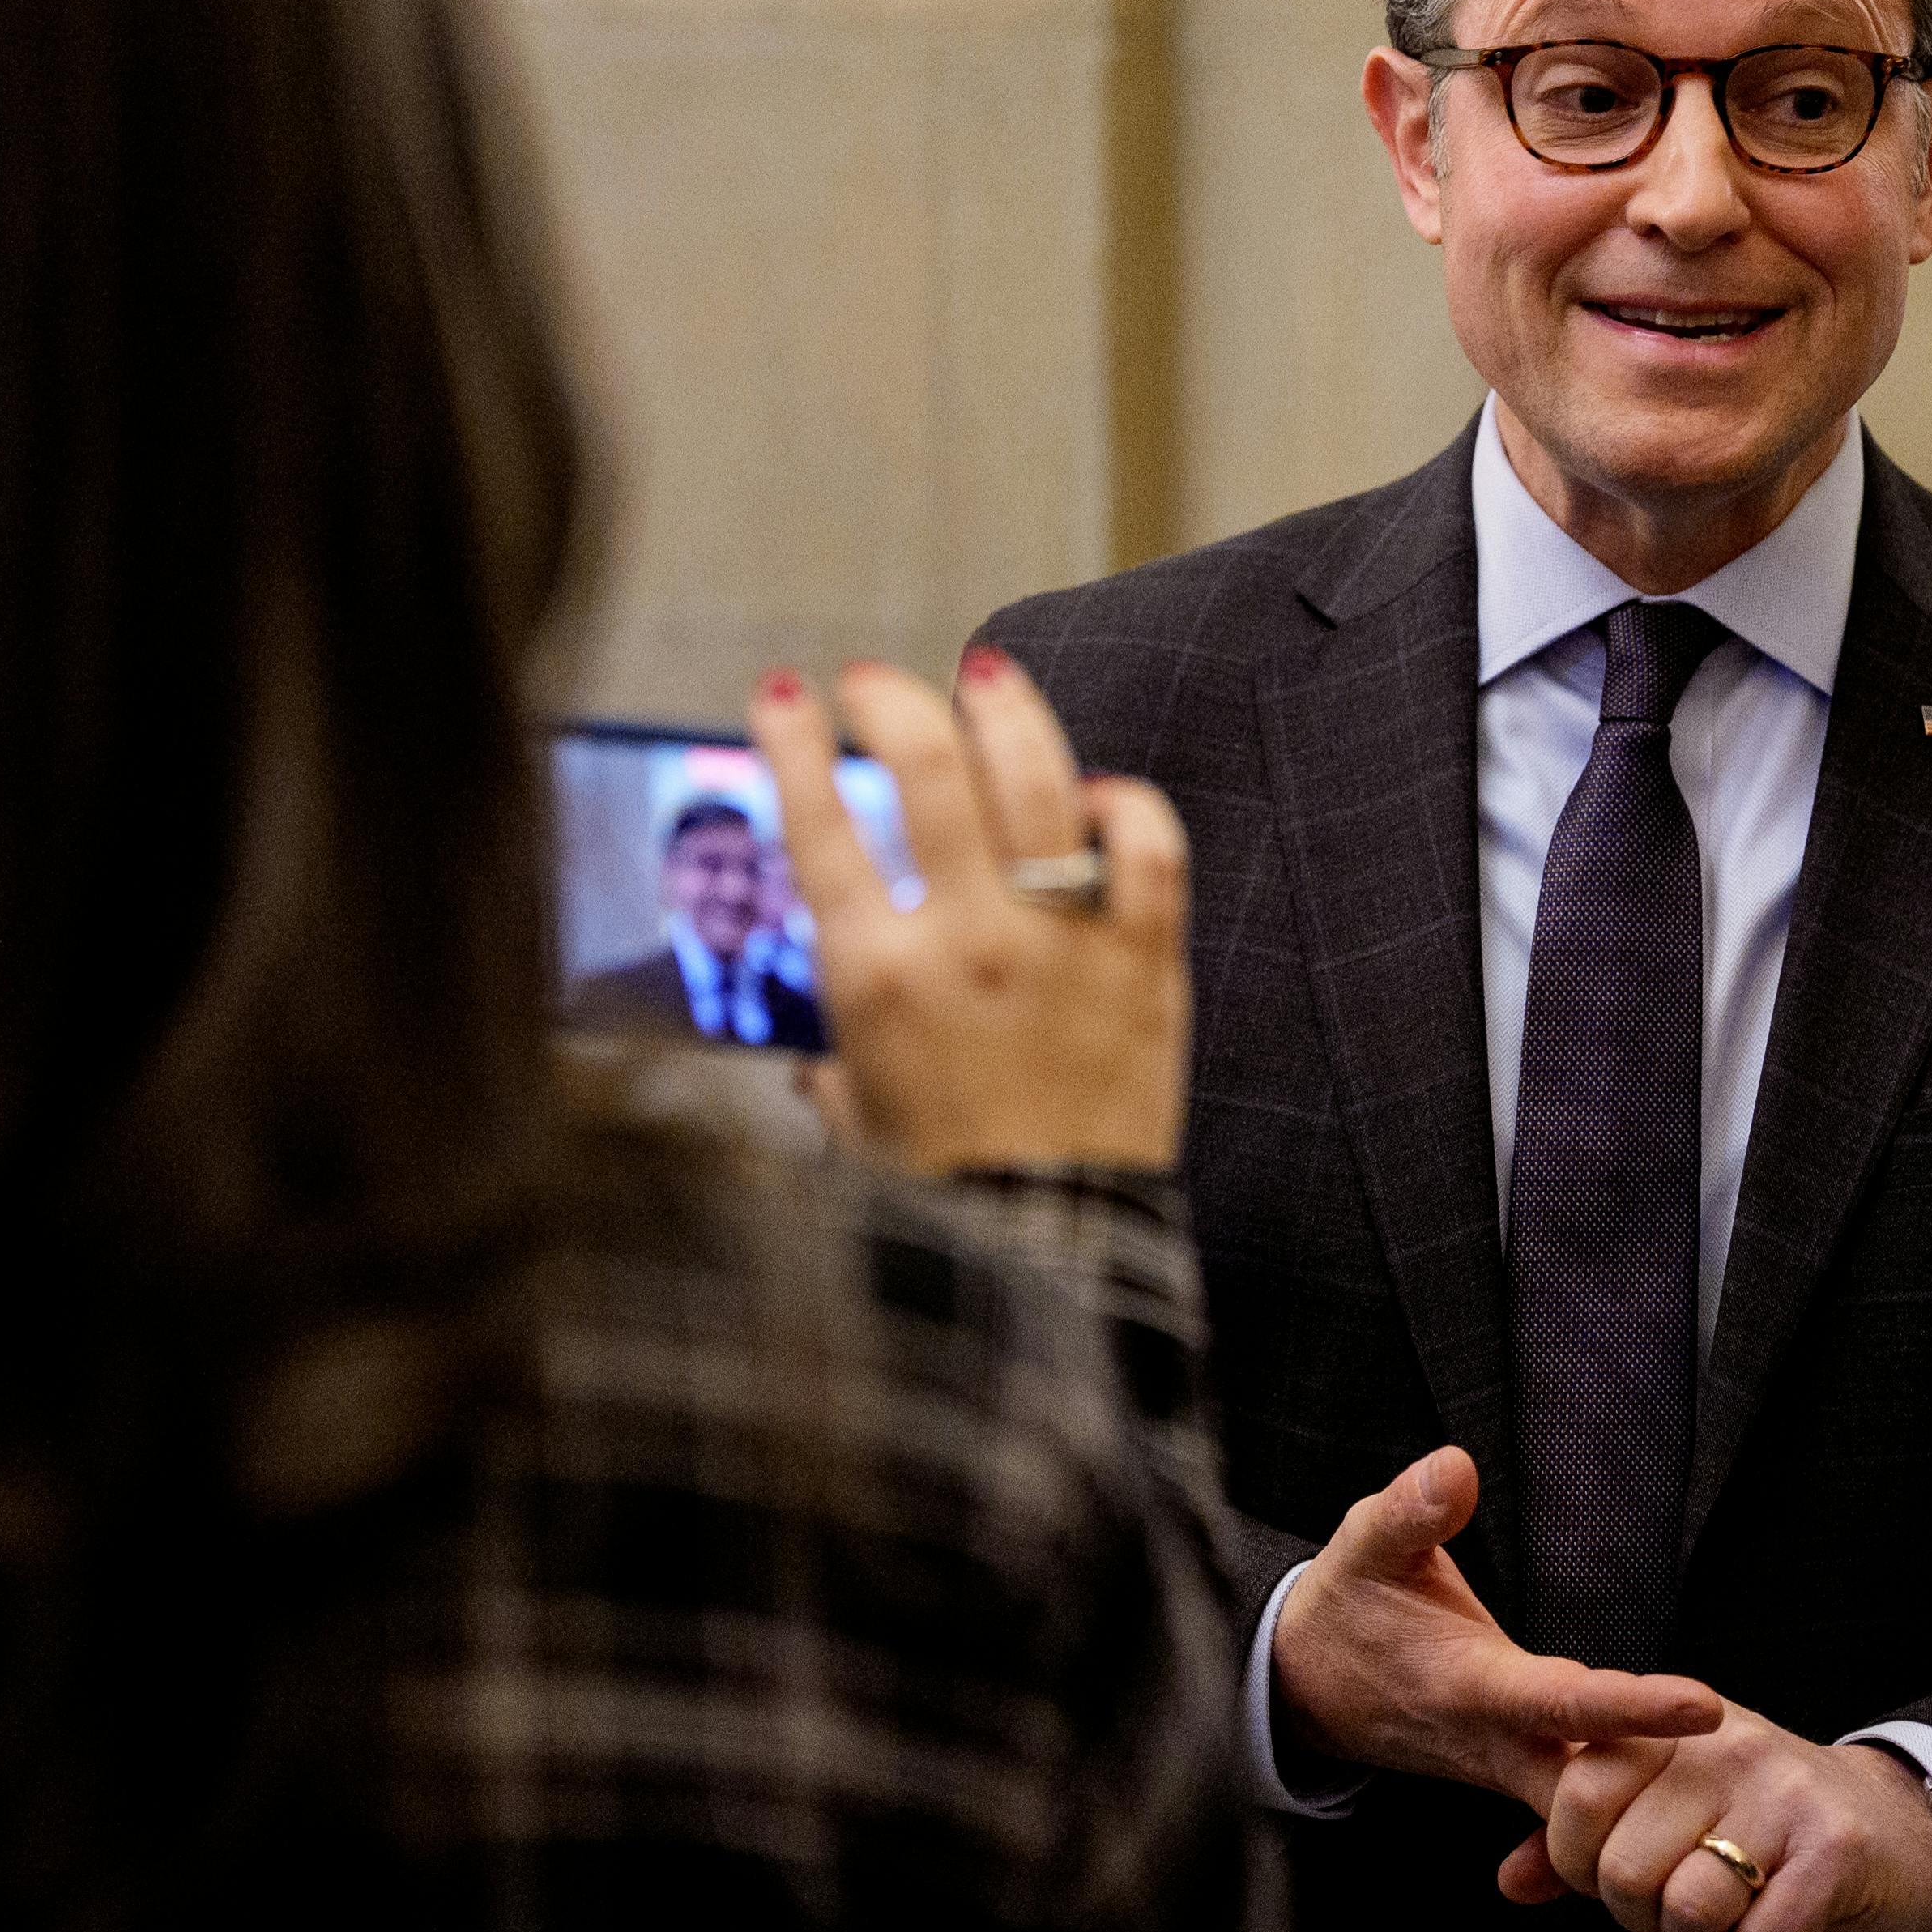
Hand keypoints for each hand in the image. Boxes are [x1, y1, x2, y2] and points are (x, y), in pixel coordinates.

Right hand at [750, 652, 1188, 1169]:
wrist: (1055, 1253)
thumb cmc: (948, 1198)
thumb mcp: (858, 1126)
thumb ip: (834, 1077)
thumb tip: (817, 1071)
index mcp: (874, 976)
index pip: (818, 822)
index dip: (790, 741)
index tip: (782, 696)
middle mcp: (965, 942)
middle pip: (929, 768)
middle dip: (892, 701)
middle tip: (873, 684)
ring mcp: (1061, 943)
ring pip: (1039, 779)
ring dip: (1006, 711)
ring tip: (985, 678)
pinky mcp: (1144, 962)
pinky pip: (1148, 848)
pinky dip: (1126, 806)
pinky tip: (1100, 794)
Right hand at [1271, 1447, 1723, 1803]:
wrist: (1301, 1688)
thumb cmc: (1344, 1609)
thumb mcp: (1361, 1546)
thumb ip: (1410, 1510)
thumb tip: (1457, 1467)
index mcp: (1469, 1687)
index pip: (1563, 1702)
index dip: (1632, 1707)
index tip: (1704, 1704)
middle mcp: (1496, 1741)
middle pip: (1597, 1781)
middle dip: (1669, 1785)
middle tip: (1759, 1772)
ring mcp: (1506, 1766)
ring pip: (1593, 1804)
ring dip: (1658, 1798)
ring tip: (1750, 1781)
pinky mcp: (1514, 1773)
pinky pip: (1581, 1807)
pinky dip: (1630, 1805)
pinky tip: (1688, 1797)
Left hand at [1497, 1710, 1931, 1931]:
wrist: (1900, 1830)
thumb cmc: (1768, 1826)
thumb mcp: (1675, 1810)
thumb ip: (1586, 1840)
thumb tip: (1511, 1881)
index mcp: (1678, 1732)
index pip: (1581, 1787)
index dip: (1576, 1857)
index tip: (1605, 1878)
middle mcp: (1728, 1747)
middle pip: (1625, 1864)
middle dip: (1639, 1916)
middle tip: (1673, 1915)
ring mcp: (1785, 1794)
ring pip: (1688, 1907)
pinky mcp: (1835, 1850)